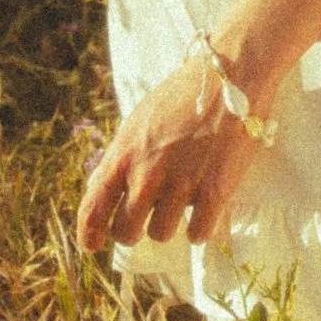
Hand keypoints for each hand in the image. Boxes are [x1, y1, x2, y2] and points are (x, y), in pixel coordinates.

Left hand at [76, 52, 262, 250]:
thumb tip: (102, 188)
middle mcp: (147, 175)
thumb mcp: (140, 121)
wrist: (232, 75)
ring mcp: (180, 185)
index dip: (88, 234)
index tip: (91, 245)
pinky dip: (199, 228)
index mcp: (124, 154)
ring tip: (180, 205)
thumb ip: (122, 156)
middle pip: (125, 231)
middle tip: (144, 221)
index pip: (93, 208)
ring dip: (168, 225)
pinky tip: (204, 213)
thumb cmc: (183, 93)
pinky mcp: (214, 192)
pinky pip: (198, 232)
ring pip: (161, 234)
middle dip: (131, 231)